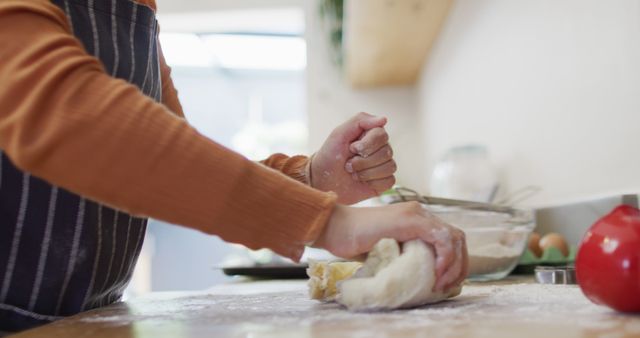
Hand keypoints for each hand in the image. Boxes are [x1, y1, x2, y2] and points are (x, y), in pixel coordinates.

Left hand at [311, 112, 395, 204]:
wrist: (323, 180)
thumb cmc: (330, 155)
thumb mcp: (339, 133)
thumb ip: (360, 120)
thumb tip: (384, 119)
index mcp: (372, 135)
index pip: (382, 135)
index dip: (366, 145)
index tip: (351, 148)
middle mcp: (381, 149)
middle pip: (386, 152)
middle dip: (363, 161)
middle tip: (348, 164)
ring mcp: (383, 165)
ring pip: (389, 167)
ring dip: (366, 173)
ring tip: (353, 173)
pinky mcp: (383, 182)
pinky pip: (390, 180)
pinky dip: (373, 182)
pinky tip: (362, 181)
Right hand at [313, 202, 467, 291]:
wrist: (335, 228)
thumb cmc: (353, 241)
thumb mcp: (387, 250)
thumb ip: (405, 254)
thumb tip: (424, 275)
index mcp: (416, 219)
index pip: (448, 238)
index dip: (455, 261)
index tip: (446, 283)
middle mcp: (420, 213)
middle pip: (456, 237)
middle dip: (459, 264)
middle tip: (449, 285)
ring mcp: (416, 214)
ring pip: (453, 237)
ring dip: (454, 263)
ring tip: (442, 282)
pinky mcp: (410, 219)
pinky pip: (440, 237)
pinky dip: (444, 257)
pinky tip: (435, 272)